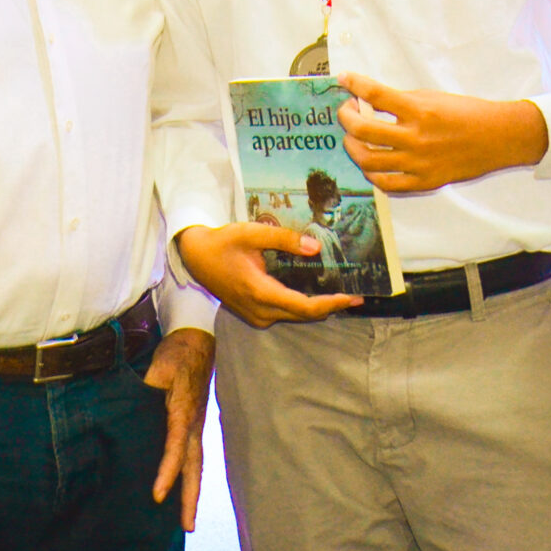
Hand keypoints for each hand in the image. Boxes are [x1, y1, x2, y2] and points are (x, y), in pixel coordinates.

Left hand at [143, 328, 215, 531]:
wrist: (198, 341)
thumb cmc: (177, 354)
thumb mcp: (159, 367)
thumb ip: (149, 385)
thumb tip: (137, 400)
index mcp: (182, 414)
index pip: (175, 449)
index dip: (167, 473)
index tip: (158, 495)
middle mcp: (193, 426)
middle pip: (193, 468)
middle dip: (190, 498)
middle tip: (186, 527)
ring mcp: (196, 427)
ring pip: (196, 466)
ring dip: (192, 493)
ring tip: (187, 521)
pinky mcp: (193, 425)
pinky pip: (193, 456)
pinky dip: (189, 476)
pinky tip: (183, 490)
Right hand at [174, 224, 362, 327]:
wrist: (196, 257)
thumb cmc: (223, 243)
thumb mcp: (251, 234)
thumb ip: (283, 239)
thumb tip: (315, 247)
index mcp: (261, 293)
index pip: (305, 307)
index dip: (332, 304)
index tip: (352, 297)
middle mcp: (260, 311)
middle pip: (304, 315)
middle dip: (330, 306)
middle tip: (354, 295)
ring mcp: (255, 316)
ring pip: (294, 317)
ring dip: (317, 308)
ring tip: (338, 294)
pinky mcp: (253, 315)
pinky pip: (284, 315)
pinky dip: (301, 307)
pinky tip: (313, 293)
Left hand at [335, 76, 546, 192]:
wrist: (498, 138)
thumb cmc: (467, 113)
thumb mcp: (433, 97)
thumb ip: (402, 101)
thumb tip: (371, 100)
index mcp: (420, 111)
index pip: (376, 94)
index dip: (355, 84)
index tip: (344, 79)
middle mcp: (416, 139)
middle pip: (363, 130)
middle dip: (347, 117)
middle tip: (347, 110)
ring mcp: (418, 164)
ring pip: (368, 160)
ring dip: (353, 146)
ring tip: (353, 138)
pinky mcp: (424, 182)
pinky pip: (387, 183)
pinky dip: (372, 172)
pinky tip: (370, 162)